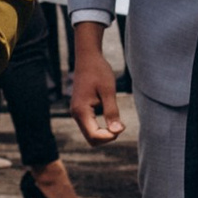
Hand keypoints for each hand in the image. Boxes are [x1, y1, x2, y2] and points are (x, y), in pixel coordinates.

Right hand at [68, 24, 121, 144]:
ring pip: (91, 134)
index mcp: (81, 111)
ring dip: (104, 132)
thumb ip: (112, 112)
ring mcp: (77, 113)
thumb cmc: (99, 71)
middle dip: (107, 137)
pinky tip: (111, 116)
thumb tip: (117, 131)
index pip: (94, 136)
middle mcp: (76, 114)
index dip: (109, 136)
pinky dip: (101, 127)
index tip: (122, 126)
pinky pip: (90, 126)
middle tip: (120, 124)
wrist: (88, 57)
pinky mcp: (80, 110)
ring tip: (116, 119)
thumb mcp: (108, 91)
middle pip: (91, 139)